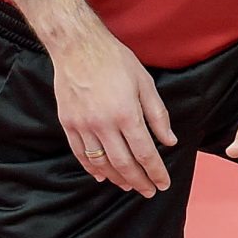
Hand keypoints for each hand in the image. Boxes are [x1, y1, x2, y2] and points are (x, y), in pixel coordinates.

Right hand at [51, 29, 176, 195]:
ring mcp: (83, 125)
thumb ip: (158, 115)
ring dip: (117, 178)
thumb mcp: (145, 83)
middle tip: (149, 191)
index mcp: (126, 114)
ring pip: (101, 162)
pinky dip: (91, 168)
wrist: (76, 46)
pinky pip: (80, 153)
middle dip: (139, 181)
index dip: (156, 172)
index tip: (164, 183)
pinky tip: (102, 176)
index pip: (145, 153)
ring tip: (129, 185)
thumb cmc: (115, 61)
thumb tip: (169, 141)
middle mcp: (103, 124)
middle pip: (124, 164)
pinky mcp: (68, 123)